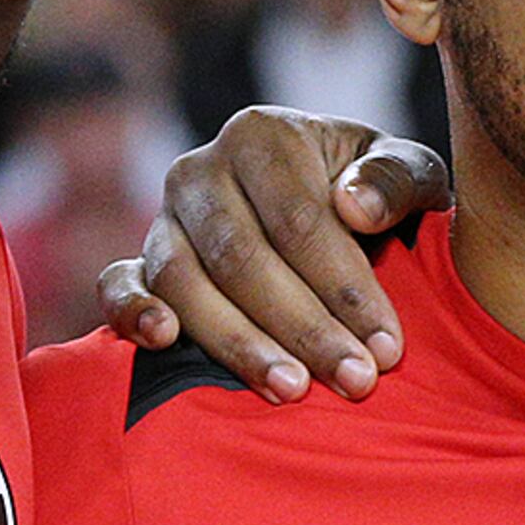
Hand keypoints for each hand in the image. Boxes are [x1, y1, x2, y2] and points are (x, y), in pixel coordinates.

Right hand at [97, 107, 449, 400]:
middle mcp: (201, 169)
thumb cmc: (374, 195)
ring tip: (291, 389)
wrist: (330, 209)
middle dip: (303, 328)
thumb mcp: (406, 173)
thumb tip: (356, 207)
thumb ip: (395, 179)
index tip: (387, 347)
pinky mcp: (139, 259)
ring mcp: (163, 216)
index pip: (299, 221)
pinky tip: (165, 343)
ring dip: (237, 342)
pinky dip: (133, 312)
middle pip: (243, 258)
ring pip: (185, 280)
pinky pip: (117, 283)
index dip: (345, 289)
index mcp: (264, 136)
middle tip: (353, 381)